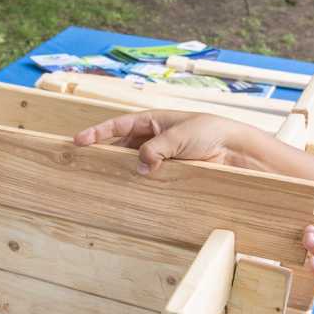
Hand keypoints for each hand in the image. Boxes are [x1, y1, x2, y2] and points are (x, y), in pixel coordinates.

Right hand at [73, 110, 250, 172]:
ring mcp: (160, 157)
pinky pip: (149, 178)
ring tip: (103, 181)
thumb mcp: (178, 136)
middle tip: (84, 164)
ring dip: (121, 172)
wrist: (234, 149)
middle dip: (104, 154)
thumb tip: (140, 167)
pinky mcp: (170, 173)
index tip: (79, 141)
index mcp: (152, 121)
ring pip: (133, 165)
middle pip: (121, 147)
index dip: (98, 133)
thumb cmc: (208, 132)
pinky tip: (129, 191)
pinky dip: (139, 184)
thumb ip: (156, 150)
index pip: (118, 126)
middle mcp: (153, 139)